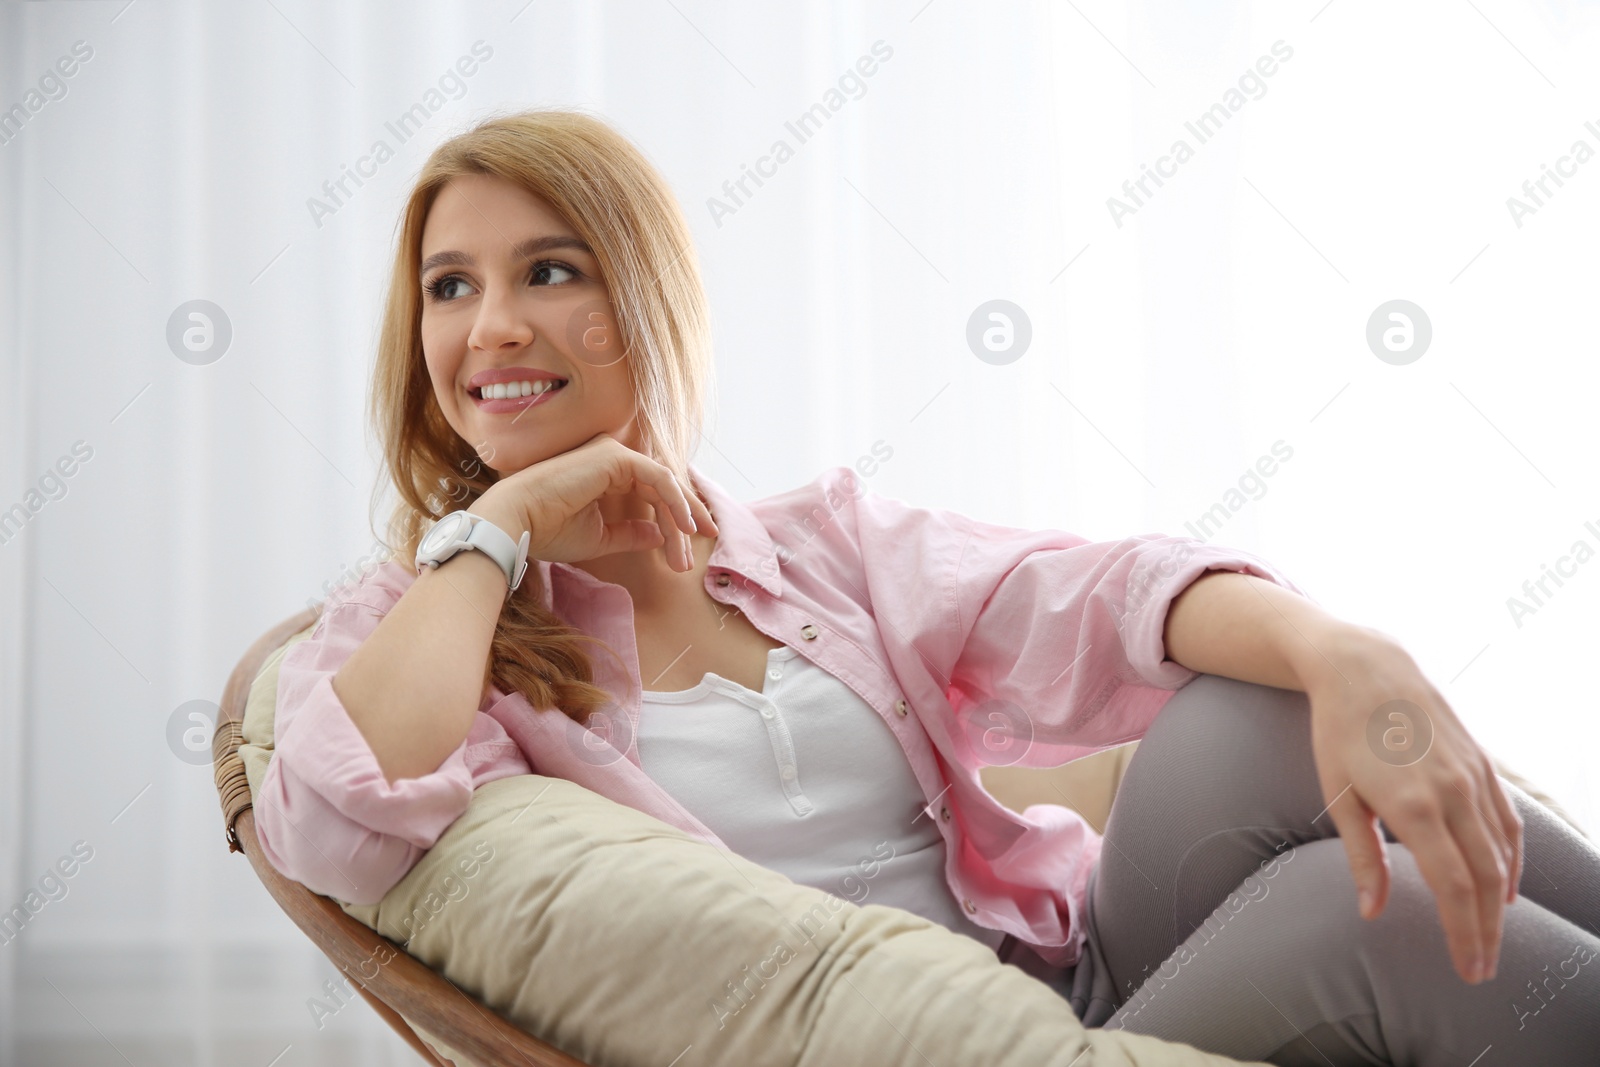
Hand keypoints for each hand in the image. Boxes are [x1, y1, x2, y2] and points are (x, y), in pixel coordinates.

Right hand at [474, 432, 717, 572]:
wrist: (517, 523)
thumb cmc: (548, 529)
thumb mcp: (600, 538)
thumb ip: (631, 534)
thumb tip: (660, 535)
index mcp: (606, 474)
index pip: (653, 494)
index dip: (676, 519)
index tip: (691, 549)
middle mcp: (612, 459)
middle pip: (663, 488)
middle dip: (686, 518)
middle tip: (707, 541)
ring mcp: (614, 454)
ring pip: (664, 485)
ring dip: (681, 518)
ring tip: (687, 551)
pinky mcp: (615, 457)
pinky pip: (659, 478)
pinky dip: (675, 501)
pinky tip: (685, 526)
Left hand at [1300, 626, 1523, 984]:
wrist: (1366, 666)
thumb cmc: (1339, 732)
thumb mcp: (1337, 795)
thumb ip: (1361, 855)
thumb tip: (1372, 910)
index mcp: (1414, 807)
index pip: (1453, 888)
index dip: (1463, 934)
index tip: (1467, 968)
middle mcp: (1453, 793)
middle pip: (1485, 880)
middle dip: (1487, 931)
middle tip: (1482, 968)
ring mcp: (1473, 777)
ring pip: (1503, 854)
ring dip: (1502, 903)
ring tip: (1493, 938)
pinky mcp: (1483, 763)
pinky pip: (1508, 822)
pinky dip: (1513, 859)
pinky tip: (1506, 886)